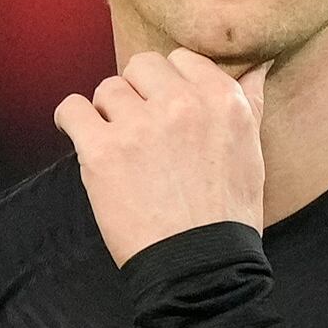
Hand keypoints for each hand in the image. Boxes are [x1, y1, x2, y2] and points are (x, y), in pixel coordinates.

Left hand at [53, 49, 269, 267]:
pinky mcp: (102, 151)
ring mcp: (140, 126)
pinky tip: (78, 134)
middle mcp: (182, 103)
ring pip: (107, 89)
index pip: (181, 60)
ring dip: (109, 114)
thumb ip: (248, 102)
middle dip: (138, 94)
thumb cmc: (226, 215)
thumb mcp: (251, 152)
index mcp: (222, 99)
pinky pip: (72, 110)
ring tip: (119, 147)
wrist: (199, 266)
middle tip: (142, 130)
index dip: (169, 85)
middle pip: (141, 66)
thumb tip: (257, 65)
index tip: (166, 110)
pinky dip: (71, 119)